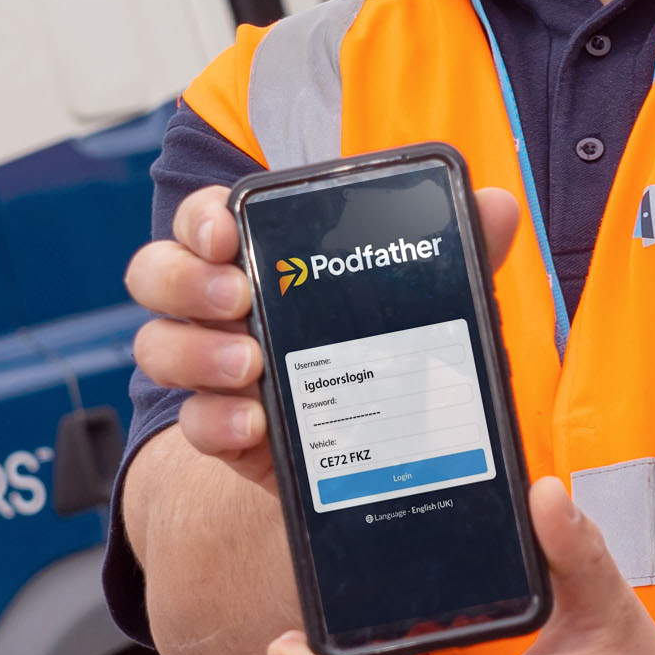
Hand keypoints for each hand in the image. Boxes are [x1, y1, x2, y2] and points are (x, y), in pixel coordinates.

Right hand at [126, 180, 522, 488]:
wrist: (377, 447)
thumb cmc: (388, 347)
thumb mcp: (425, 298)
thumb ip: (457, 251)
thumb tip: (499, 206)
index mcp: (258, 256)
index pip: (204, 219)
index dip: (201, 217)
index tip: (226, 230)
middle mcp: (218, 306)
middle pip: (156, 274)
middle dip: (185, 280)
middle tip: (237, 298)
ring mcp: (212, 369)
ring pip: (157, 347)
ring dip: (194, 354)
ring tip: (248, 367)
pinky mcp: (224, 430)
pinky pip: (192, 424)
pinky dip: (214, 422)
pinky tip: (253, 423)